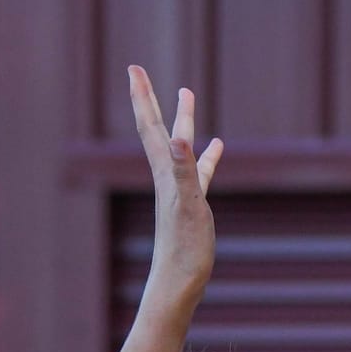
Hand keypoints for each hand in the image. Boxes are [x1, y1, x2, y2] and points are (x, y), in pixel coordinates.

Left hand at [128, 68, 222, 310]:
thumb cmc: (184, 248)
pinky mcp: (192, 203)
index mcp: (165, 171)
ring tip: (187, 94)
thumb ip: (184, 170)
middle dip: (150, 99)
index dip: (143, 96)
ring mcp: (180, 188)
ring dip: (182, 119)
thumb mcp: (188, 205)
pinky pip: (200, 169)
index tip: (134, 68)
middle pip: (156, 128)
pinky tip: (217, 147)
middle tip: (140, 71)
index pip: (150, 125)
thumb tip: (180, 138)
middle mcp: (167, 175)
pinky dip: (206, 154)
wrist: (179, 283)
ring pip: (179, 144)